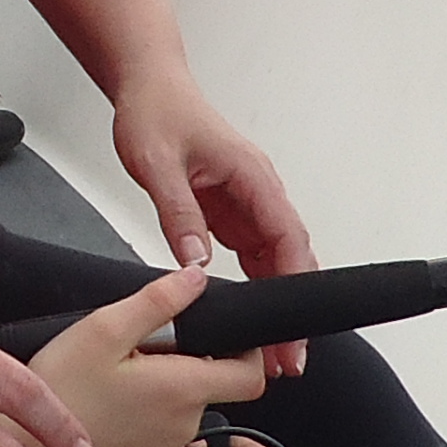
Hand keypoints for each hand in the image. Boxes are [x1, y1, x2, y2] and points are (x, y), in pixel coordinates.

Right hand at [30, 270, 273, 446]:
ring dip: (163, 398)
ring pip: (184, 416)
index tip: (226, 341)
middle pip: (211, 390)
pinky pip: (161, 442)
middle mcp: (183, 428)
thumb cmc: (57, 391)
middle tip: (140, 357)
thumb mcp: (103, 328)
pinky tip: (111, 413)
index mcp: (182, 389)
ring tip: (118, 386)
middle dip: (186, 368)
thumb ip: (158, 301)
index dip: (247, 353)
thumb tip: (196, 280)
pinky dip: (145, 425)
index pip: (252, 376)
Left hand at [107, 69, 316, 375]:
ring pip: (276, 263)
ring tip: (274, 353)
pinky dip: (258, 289)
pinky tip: (253, 319)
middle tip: (289, 359)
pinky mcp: (231, 214)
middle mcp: (259, 193)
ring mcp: (248, 205)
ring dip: (278, 305)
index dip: (296, 287)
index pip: (288, 239)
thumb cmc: (157, 113)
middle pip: (291, 259)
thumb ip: (177, 212)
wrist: (150, 87)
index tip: (293, 327)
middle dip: (294, 310)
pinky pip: (253, 257)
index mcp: (253, 177)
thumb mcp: (157, 163)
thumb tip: (194, 262)